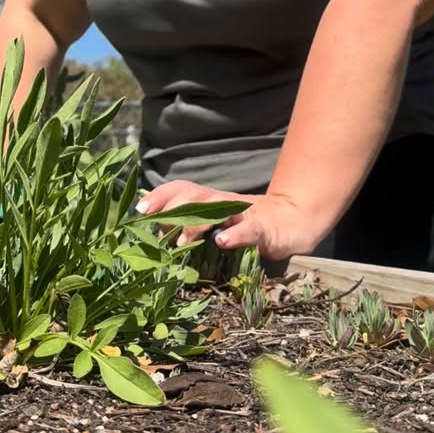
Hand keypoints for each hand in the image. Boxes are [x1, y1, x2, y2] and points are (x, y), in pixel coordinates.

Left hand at [135, 179, 321, 260]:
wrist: (294, 221)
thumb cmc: (247, 227)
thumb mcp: (216, 226)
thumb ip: (190, 228)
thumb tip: (154, 238)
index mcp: (209, 200)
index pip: (180, 190)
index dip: (159, 196)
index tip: (139, 211)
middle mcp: (223, 201)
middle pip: (194, 196)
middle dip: (171, 208)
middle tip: (156, 229)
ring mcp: (244, 213)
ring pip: (217, 207)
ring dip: (196, 223)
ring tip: (180, 240)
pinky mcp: (265, 228)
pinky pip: (249, 228)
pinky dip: (236, 234)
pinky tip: (223, 242)